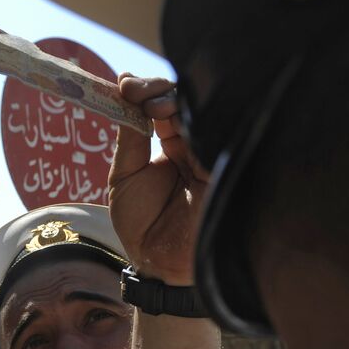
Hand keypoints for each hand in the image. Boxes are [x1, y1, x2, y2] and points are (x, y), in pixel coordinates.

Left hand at [106, 76, 210, 284]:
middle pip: (185, 101)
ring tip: (152, 105)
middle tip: (136, 92)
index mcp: (173, 146)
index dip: (145, 90)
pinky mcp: (225, 166)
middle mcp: (196, 145)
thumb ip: (130, 138)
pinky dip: (196, 119)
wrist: (160, 265)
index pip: (164, 105)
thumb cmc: (142, 225)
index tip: (124, 84)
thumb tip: (124, 90)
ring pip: (201, 111)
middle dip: (158, 90)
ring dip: (174, 101)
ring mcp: (212, 154)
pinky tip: (174, 114)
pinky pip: (217, 133)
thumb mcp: (125, 177)